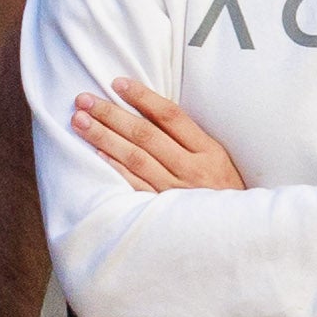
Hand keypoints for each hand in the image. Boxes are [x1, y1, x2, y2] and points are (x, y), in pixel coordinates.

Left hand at [74, 77, 245, 194]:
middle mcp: (192, 169)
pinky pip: (134, 185)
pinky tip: (96, 153)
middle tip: (85, 100)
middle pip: (146, 135)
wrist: (236, 233)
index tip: (117, 83)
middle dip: (112, 115)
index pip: (171, 116)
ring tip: (80, 121)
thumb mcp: (218, 160)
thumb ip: (190, 139)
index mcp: (208, 151)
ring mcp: (176, 191)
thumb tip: (148, 111)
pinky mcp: (163, 210)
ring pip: (135, 158)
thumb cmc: (224, 191)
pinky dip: (115, 168)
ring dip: (104, 137)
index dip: (143, 97)